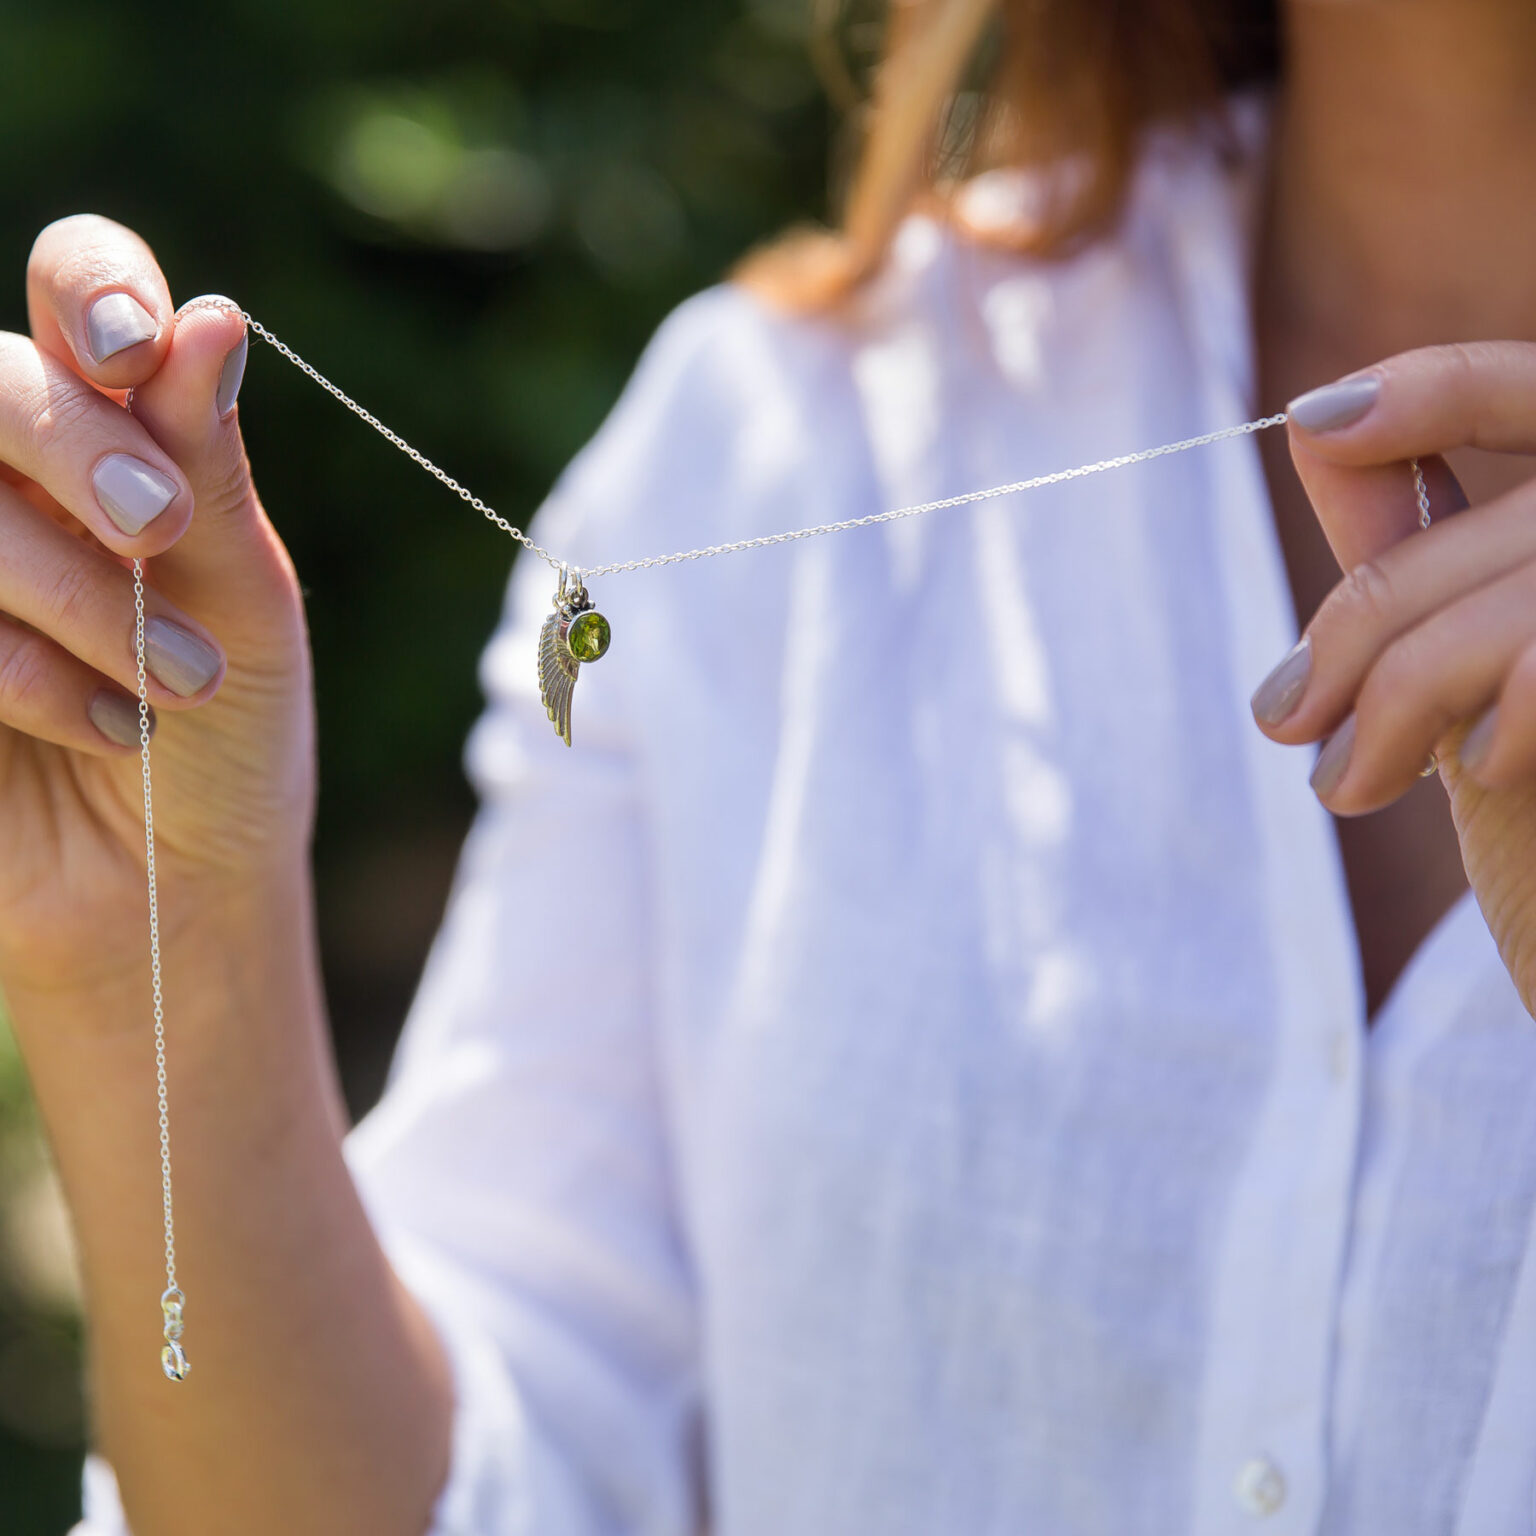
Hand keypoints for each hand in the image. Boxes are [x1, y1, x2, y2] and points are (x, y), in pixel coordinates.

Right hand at [0, 214, 313, 1012]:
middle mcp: (9, 477)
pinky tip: (94, 725)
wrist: (174, 886)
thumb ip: (208, 468)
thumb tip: (217, 316)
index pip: (75, 286)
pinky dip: (15, 669)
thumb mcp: (244, 603)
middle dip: (74, 447)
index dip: (90, 286)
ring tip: (170, 686)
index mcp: (113, 434)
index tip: (132, 349)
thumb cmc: (226, 738)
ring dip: (68, 590)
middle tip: (160, 528)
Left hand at [1251, 341, 1535, 1015]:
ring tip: (1347, 783)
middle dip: (1370, 615)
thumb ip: (1422, 549)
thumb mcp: (1470, 675)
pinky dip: (1500, 719)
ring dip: (1403, 688)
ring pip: (1521, 596)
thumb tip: (1319, 422)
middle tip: (1286, 717)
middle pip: (1511, 519)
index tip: (1317, 420)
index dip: (1439, 389)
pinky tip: (1481, 773)